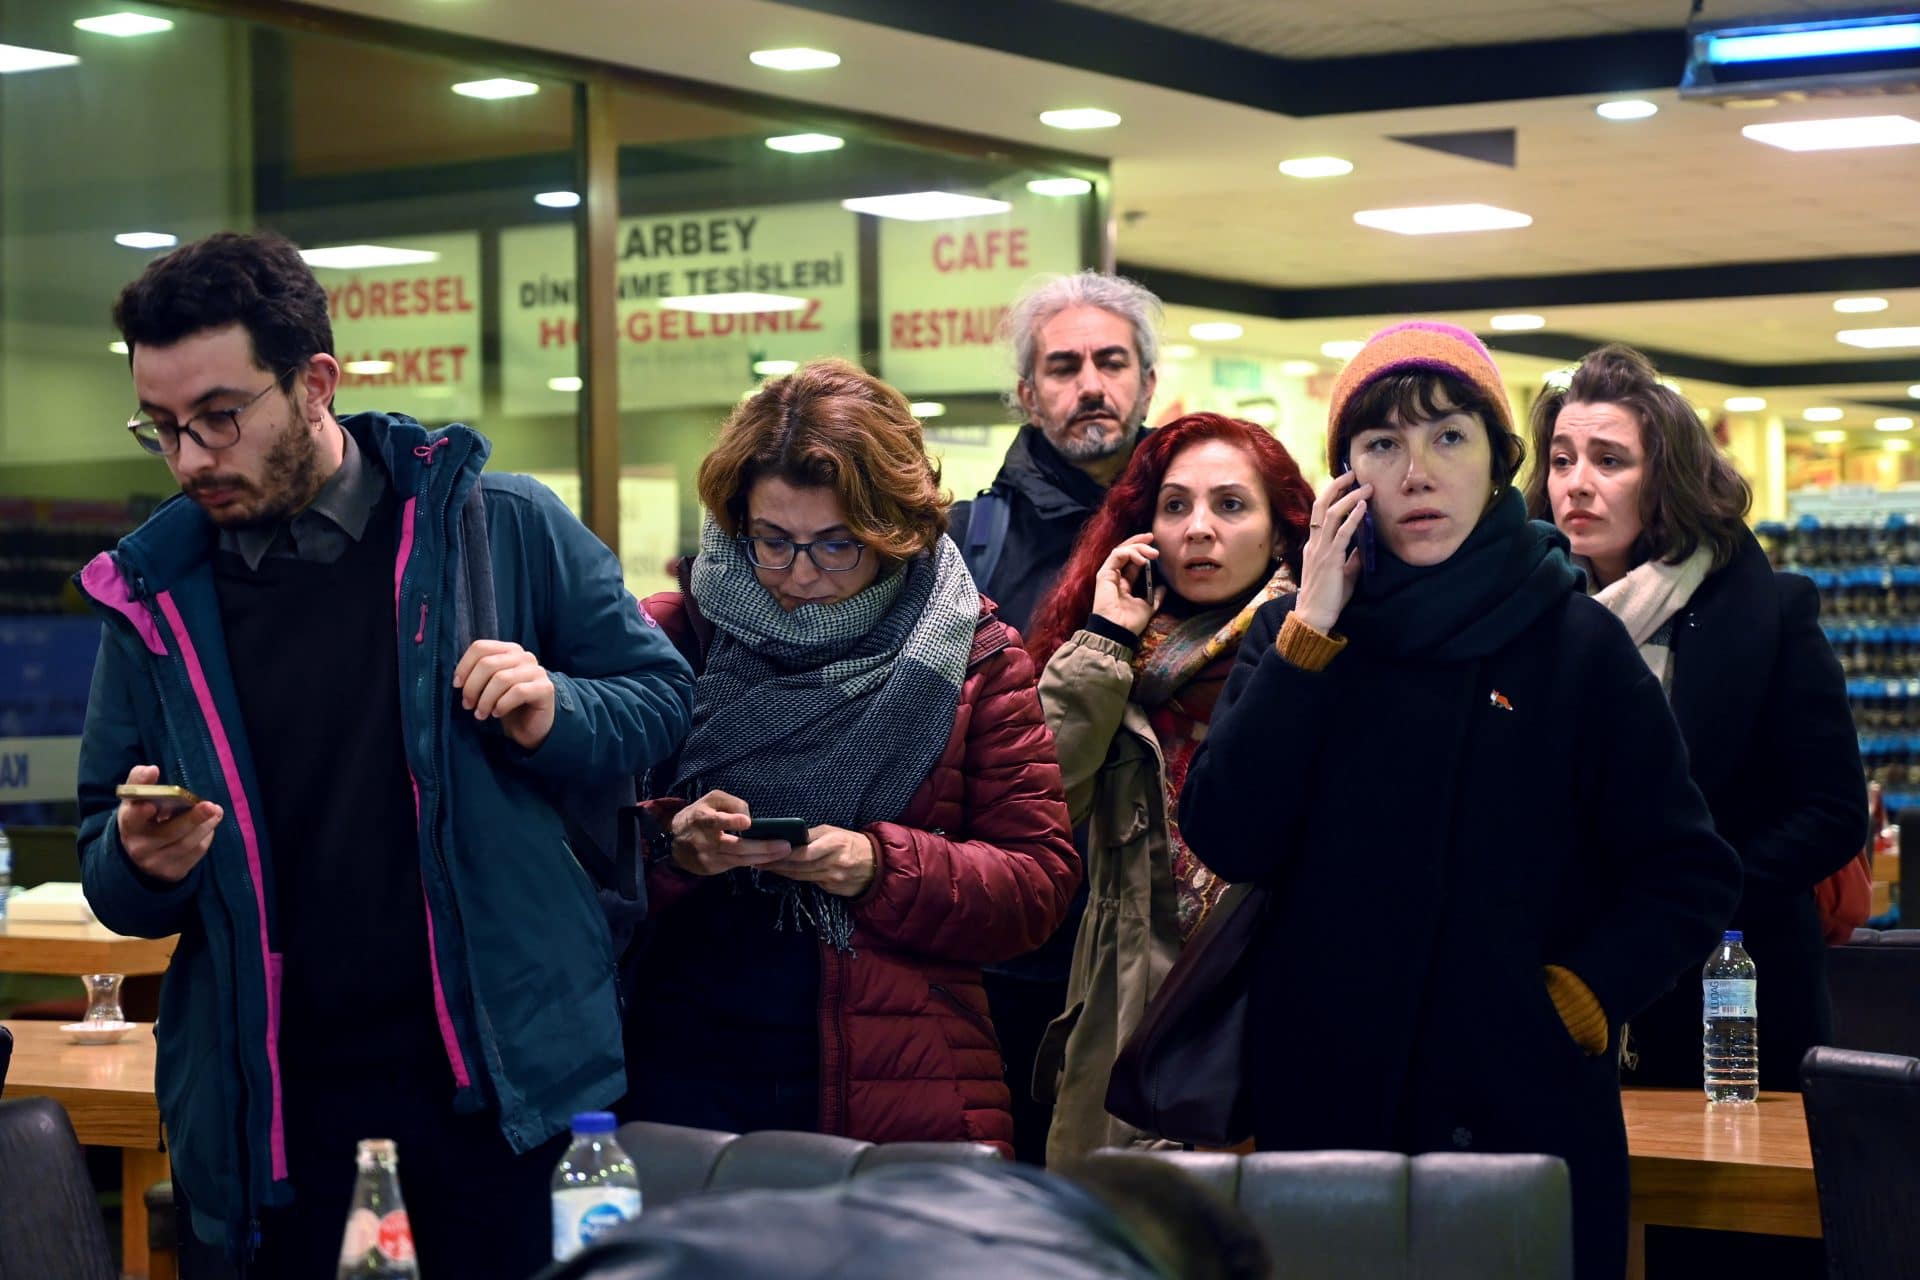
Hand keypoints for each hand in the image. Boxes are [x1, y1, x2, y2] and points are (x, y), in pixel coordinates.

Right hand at [116, 764, 221, 883]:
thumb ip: (140, 783)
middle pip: (168, 833)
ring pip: (186, 844)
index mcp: (128, 825)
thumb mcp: (135, 802)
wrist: (139, 857)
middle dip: (191, 819)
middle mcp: (138, 847)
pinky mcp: (172, 872)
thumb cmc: (142, 820)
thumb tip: (149, 769)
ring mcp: (156, 863)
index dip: (140, 812)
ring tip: (216, 811)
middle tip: (210, 806)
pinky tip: (209, 826)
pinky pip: (194, 854)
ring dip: (205, 826)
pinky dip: (205, 838)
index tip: (150, 804)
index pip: (131, 818)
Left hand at [454, 640, 555, 750]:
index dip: (464, 666)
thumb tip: (457, 679)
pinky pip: (518, 691)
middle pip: (488, 663)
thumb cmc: (505, 705)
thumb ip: (476, 675)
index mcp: (509, 650)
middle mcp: (524, 656)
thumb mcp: (488, 687)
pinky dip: (502, 704)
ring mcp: (537, 671)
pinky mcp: (545, 688)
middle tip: (467, 705)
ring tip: (480, 714)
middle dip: (472, 687)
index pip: (481, 647)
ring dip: (485, 700)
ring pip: (501, 678)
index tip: (457, 686)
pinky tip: (497, 713)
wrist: (530, 728)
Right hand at [668, 790, 794, 876]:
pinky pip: (736, 865)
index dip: (731, 821)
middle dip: (762, 847)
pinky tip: (769, 859)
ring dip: (763, 857)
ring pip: (739, 859)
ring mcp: (708, 858)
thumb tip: (749, 818)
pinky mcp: (712, 869)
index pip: (716, 821)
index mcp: (702, 819)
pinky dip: (753, 862)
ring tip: (783, 852)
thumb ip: (731, 803)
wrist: (672, 841)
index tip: (747, 823)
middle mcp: (705, 841)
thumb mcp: (711, 800)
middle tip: (784, 845)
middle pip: (735, 846)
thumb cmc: (698, 815)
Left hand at [762, 824, 878, 898]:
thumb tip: (789, 837)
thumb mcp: (835, 832)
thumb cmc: (852, 843)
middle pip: (799, 867)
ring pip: (801, 877)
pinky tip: (783, 874)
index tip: (766, 851)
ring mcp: (833, 879)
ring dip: (781, 873)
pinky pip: (809, 883)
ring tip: (764, 867)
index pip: (804, 852)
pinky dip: (795, 878)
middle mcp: (834, 863)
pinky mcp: (833, 889)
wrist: (877, 864)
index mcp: (835, 844)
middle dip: (776, 865)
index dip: (783, 854)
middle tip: (757, 861)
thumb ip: (813, 836)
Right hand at [1090, 533, 1164, 635]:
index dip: (1142, 551)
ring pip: (1121, 550)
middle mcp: (1114, 577)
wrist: (1119, 631)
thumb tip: (1164, 587)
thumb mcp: (1148, 606)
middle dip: (1138, 542)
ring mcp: (1108, 574)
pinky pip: (1117, 555)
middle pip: (1125, 551)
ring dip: (1138, 548)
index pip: (1132, 561)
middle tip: (1151, 537)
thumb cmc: (1130, 622)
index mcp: (1123, 583)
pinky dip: (1130, 553)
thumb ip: (1155, 596)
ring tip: (1153, 553)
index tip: (1156, 547)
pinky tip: (1142, 560)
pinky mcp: (1104, 574)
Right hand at [1296, 472, 1371, 633]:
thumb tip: (1362, 548)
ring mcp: (1320, 550)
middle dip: (1337, 487)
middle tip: (1353, 473)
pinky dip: (1352, 517)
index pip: (1320, 512)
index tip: (1347, 483)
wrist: (1314, 617)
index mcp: (1314, 545)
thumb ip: (1350, 559)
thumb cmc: (1327, 598)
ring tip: (1365, 487)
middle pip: (1321, 505)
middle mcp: (1314, 543)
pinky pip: (1341, 533)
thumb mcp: (1341, 574)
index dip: (1332, 495)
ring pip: (1330, 515)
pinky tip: (1363, 507)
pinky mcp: (1330, 559)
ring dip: (1349, 498)